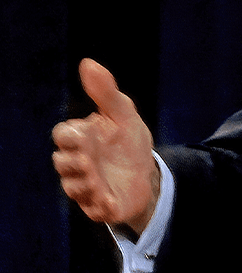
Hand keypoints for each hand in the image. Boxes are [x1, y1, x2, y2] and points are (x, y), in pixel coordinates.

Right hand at [51, 59, 159, 234]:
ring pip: (73, 187)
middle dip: (74, 160)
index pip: (62, 135)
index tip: (87, 131)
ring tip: (99, 180)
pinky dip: (99, 204)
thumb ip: (105, 91)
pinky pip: (92, 209)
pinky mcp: (99, 206)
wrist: (149, 172)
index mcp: (81, 139)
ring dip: (84, 183)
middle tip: (89, 158)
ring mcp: (86, 186)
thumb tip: (87, 62)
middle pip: (62, 162)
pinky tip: (108, 198)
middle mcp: (78, 163)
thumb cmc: (129, 141)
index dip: (70, 135)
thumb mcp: (123, 114)